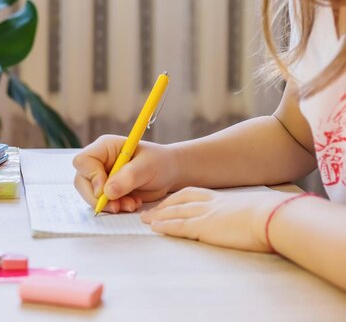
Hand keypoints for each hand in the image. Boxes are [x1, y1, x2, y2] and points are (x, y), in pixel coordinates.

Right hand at [73, 135, 179, 212]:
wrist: (169, 173)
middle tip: (116, 206)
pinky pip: (102, 203)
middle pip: (82, 181)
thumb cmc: (159, 162)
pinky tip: (132, 203)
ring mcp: (101, 177)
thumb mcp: (147, 167)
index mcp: (104, 148)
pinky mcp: (107, 191)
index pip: (83, 161)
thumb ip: (127, 177)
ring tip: (130, 204)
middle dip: (97, 197)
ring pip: (90, 195)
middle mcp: (99, 162)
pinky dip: (116, 207)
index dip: (91, 176)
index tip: (105, 189)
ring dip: (109, 204)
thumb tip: (107, 191)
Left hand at [140, 187, 291, 251]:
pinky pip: (180, 226)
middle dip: (163, 205)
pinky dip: (166, 226)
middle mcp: (212, 204)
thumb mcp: (257, 211)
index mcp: (224, 199)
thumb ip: (249, 214)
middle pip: (180, 200)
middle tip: (149, 210)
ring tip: (145, 220)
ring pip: (176, 212)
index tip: (169, 201)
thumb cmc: (275, 216)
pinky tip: (155, 228)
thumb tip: (256, 220)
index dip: (179, 198)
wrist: (277, 217)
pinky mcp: (205, 227)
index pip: (195, 194)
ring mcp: (207, 214)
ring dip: (159, 216)